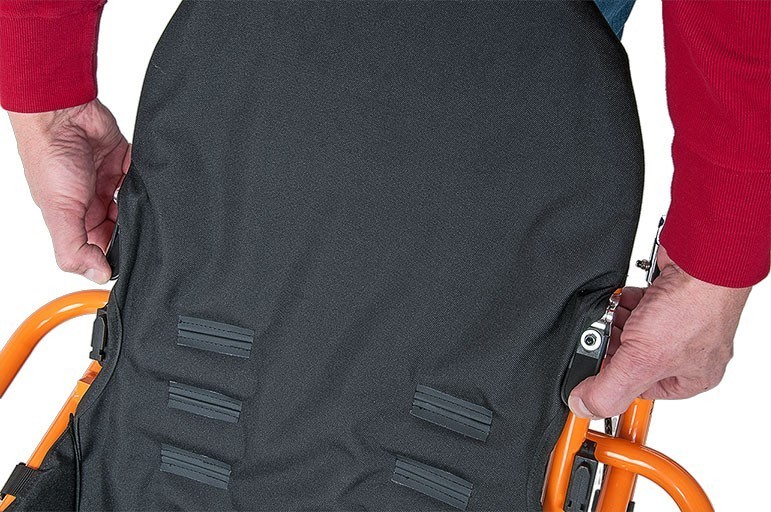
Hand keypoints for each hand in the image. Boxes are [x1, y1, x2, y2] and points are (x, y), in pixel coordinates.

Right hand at [8, 99, 130, 283]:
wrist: (60, 114)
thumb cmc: (50, 157)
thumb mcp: (59, 212)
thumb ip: (74, 247)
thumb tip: (97, 274)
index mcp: (74, 218)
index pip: (100, 247)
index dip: (115, 254)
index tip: (133, 256)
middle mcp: (91, 202)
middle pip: (121, 227)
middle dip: (133, 229)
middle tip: (146, 229)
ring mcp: (108, 182)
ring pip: (134, 204)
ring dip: (142, 206)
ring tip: (147, 205)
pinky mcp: (124, 162)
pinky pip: (142, 178)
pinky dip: (147, 182)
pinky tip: (151, 185)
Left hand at [568, 247, 750, 418]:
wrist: (703, 257)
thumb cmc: (695, 307)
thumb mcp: (643, 360)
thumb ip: (610, 389)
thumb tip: (583, 405)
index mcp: (690, 378)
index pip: (638, 390)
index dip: (612, 379)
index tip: (592, 368)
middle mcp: (687, 351)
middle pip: (632, 357)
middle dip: (613, 344)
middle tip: (601, 335)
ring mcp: (678, 321)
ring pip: (632, 329)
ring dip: (615, 321)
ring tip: (611, 315)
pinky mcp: (665, 296)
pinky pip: (636, 305)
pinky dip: (623, 301)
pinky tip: (620, 298)